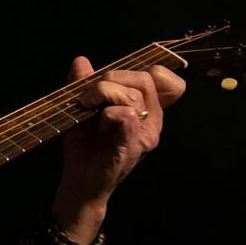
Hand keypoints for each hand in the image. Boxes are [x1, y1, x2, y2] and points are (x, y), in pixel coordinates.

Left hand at [53, 56, 186, 239]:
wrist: (80, 183)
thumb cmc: (85, 147)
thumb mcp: (83, 109)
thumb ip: (84, 84)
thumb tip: (81, 61)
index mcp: (146, 109)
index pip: (165, 79)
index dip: (145, 68)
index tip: (114, 75)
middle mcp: (152, 120)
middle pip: (146, 79)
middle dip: (113, 77)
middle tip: (88, 94)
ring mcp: (145, 134)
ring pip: (133, 95)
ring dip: (103, 92)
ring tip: (86, 105)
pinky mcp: (133, 145)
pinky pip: (126, 115)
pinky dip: (107, 112)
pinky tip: (96, 122)